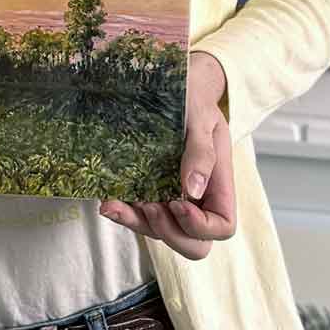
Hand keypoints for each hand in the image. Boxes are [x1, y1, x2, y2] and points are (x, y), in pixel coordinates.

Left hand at [98, 53, 234, 261]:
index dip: (200, 226)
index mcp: (219, 185)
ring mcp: (172, 199)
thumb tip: (193, 190)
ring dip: (136, 224)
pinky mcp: (149, 192)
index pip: (222, 227)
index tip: (178, 202)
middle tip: (150, 206)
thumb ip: (201, 153)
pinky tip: (107, 200)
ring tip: (114, 205)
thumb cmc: (195, 99)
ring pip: (160, 233)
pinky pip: (138, 216)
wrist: (177, 86)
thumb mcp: (202, 119)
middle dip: (169, 233)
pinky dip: (123, 212)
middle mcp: (198, 199)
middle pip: (193, 243)